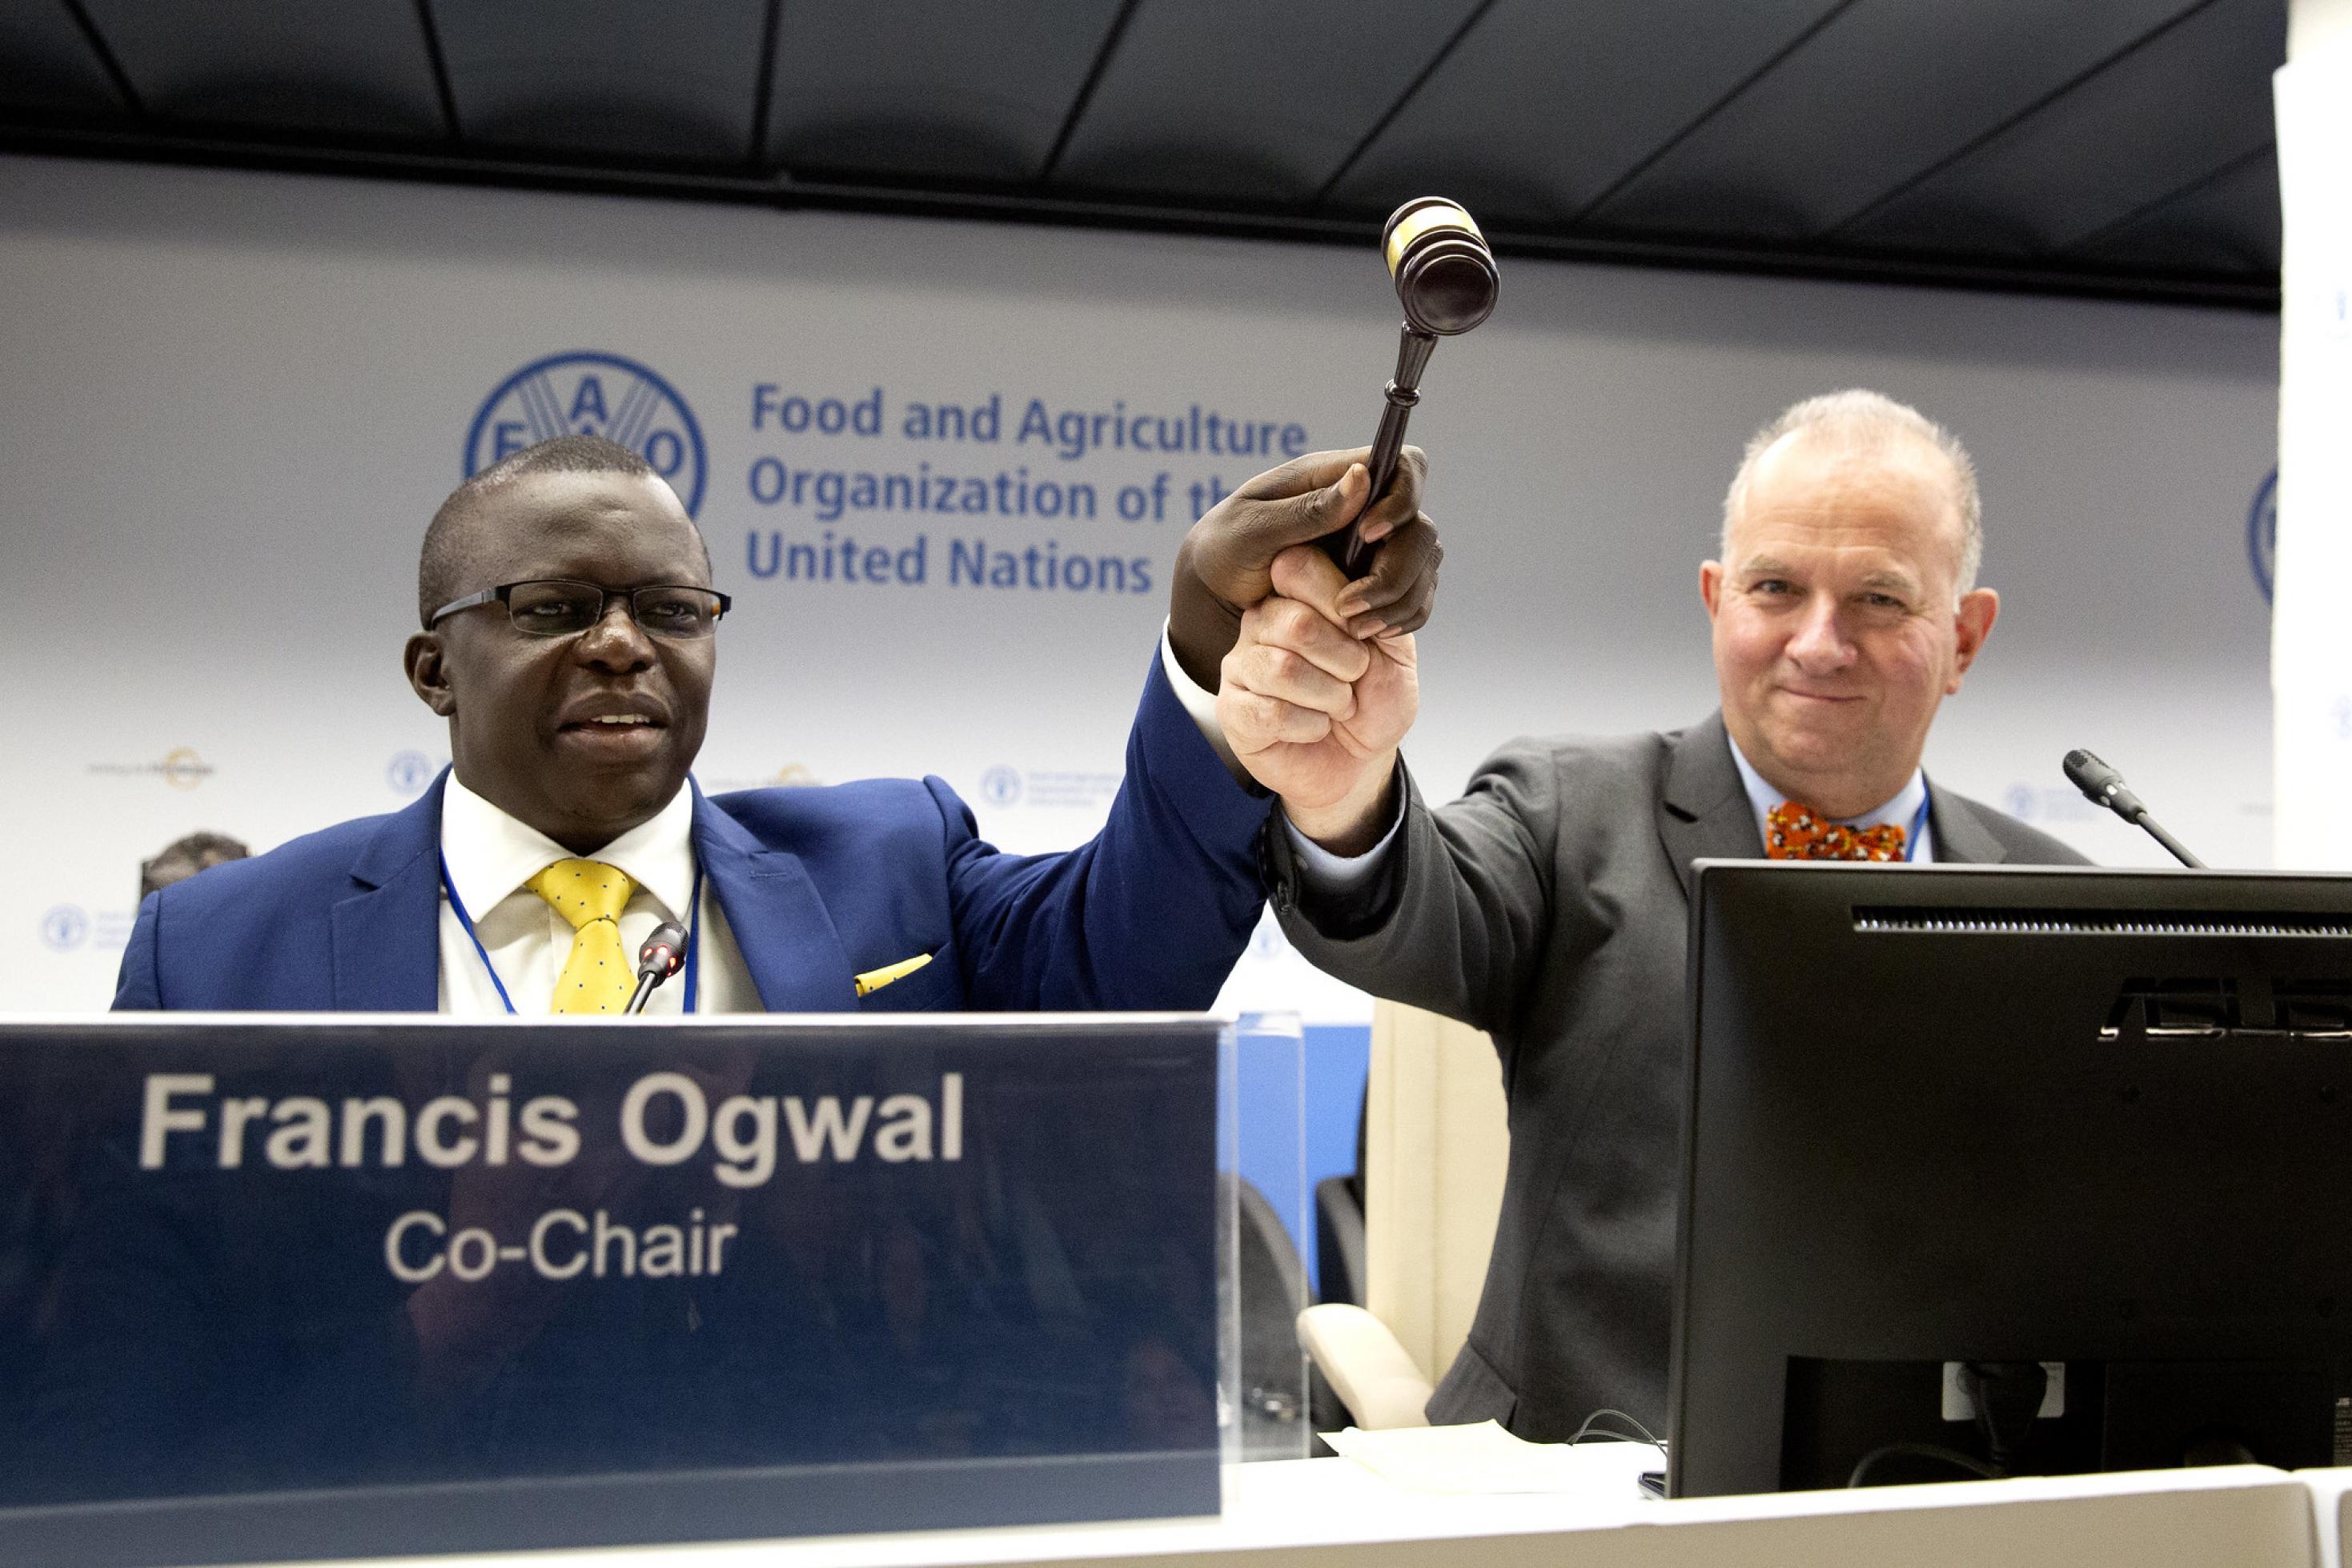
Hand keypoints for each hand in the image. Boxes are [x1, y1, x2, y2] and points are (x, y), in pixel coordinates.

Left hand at [1169, 446, 1439, 689]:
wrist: (1217, 595)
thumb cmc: (1224, 550)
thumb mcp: (1252, 529)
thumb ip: (1306, 508)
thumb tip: (1361, 478)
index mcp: (1337, 478)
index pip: (1405, 465)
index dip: (1401, 497)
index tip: (1367, 536)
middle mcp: (1368, 510)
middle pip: (1421, 527)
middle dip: (1398, 569)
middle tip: (1348, 607)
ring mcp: (1380, 549)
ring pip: (1425, 565)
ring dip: (1397, 601)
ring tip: (1353, 629)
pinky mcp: (1381, 584)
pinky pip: (1416, 599)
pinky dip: (1400, 619)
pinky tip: (1365, 634)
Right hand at [1218, 546, 1417, 853]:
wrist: (1361, 758)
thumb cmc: (1373, 698)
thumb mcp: (1393, 649)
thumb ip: (1377, 610)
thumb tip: (1352, 592)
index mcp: (1294, 594)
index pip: (1296, 567)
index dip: (1341, 603)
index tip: (1364, 635)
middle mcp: (1259, 622)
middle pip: (1296, 623)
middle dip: (1345, 660)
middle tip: (1355, 677)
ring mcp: (1240, 666)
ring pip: (1282, 670)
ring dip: (1330, 697)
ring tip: (1338, 706)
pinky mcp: (1232, 710)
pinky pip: (1271, 713)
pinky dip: (1311, 727)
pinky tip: (1315, 728)